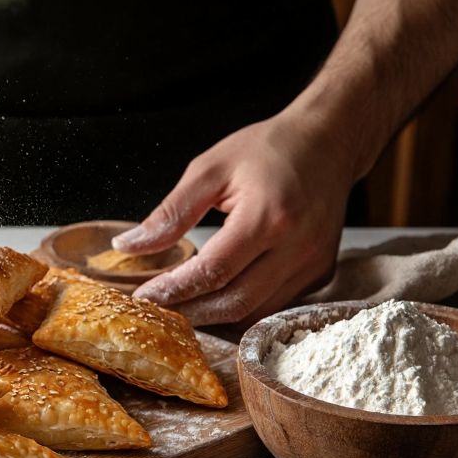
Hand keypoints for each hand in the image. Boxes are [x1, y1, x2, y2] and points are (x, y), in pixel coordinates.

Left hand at [112, 113, 353, 325]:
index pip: (212, 272)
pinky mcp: (320, 273)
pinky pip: (274, 306)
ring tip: (180, 304)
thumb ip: (170, 213)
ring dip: (213, 315)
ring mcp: (313, 264)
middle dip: (190, 312)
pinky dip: (241, 307)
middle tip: (157, 308)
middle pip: (234, 302)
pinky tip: (215, 295)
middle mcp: (297, 247)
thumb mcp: (210, 169)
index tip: (143, 298)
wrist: (329, 142)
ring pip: (254, 312)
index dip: (174, 290)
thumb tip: (128, 247)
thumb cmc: (268, 149)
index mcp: (268, 217)